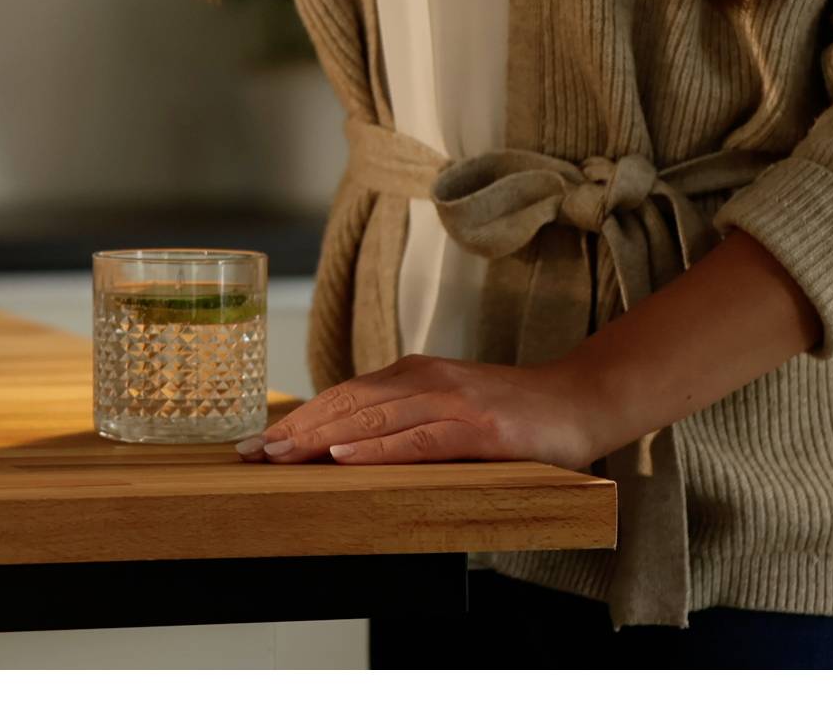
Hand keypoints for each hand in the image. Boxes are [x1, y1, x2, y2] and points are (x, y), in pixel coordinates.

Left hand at [237, 354, 619, 472]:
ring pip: (374, 419)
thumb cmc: (513, 414)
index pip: (342, 396)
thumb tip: (345, 446)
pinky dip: (378, 449)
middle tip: (252, 453)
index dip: (297, 418)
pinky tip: (345, 458)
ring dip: (321, 438)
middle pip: (347, 405)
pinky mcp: (481, 428)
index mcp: (414, 374)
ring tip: (281, 455)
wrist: (581, 400)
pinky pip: (419, 440)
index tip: (256, 442)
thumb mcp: (449, 409)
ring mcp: (454, 401)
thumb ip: (405, 419)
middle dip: (295, 429)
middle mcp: (427, 379)